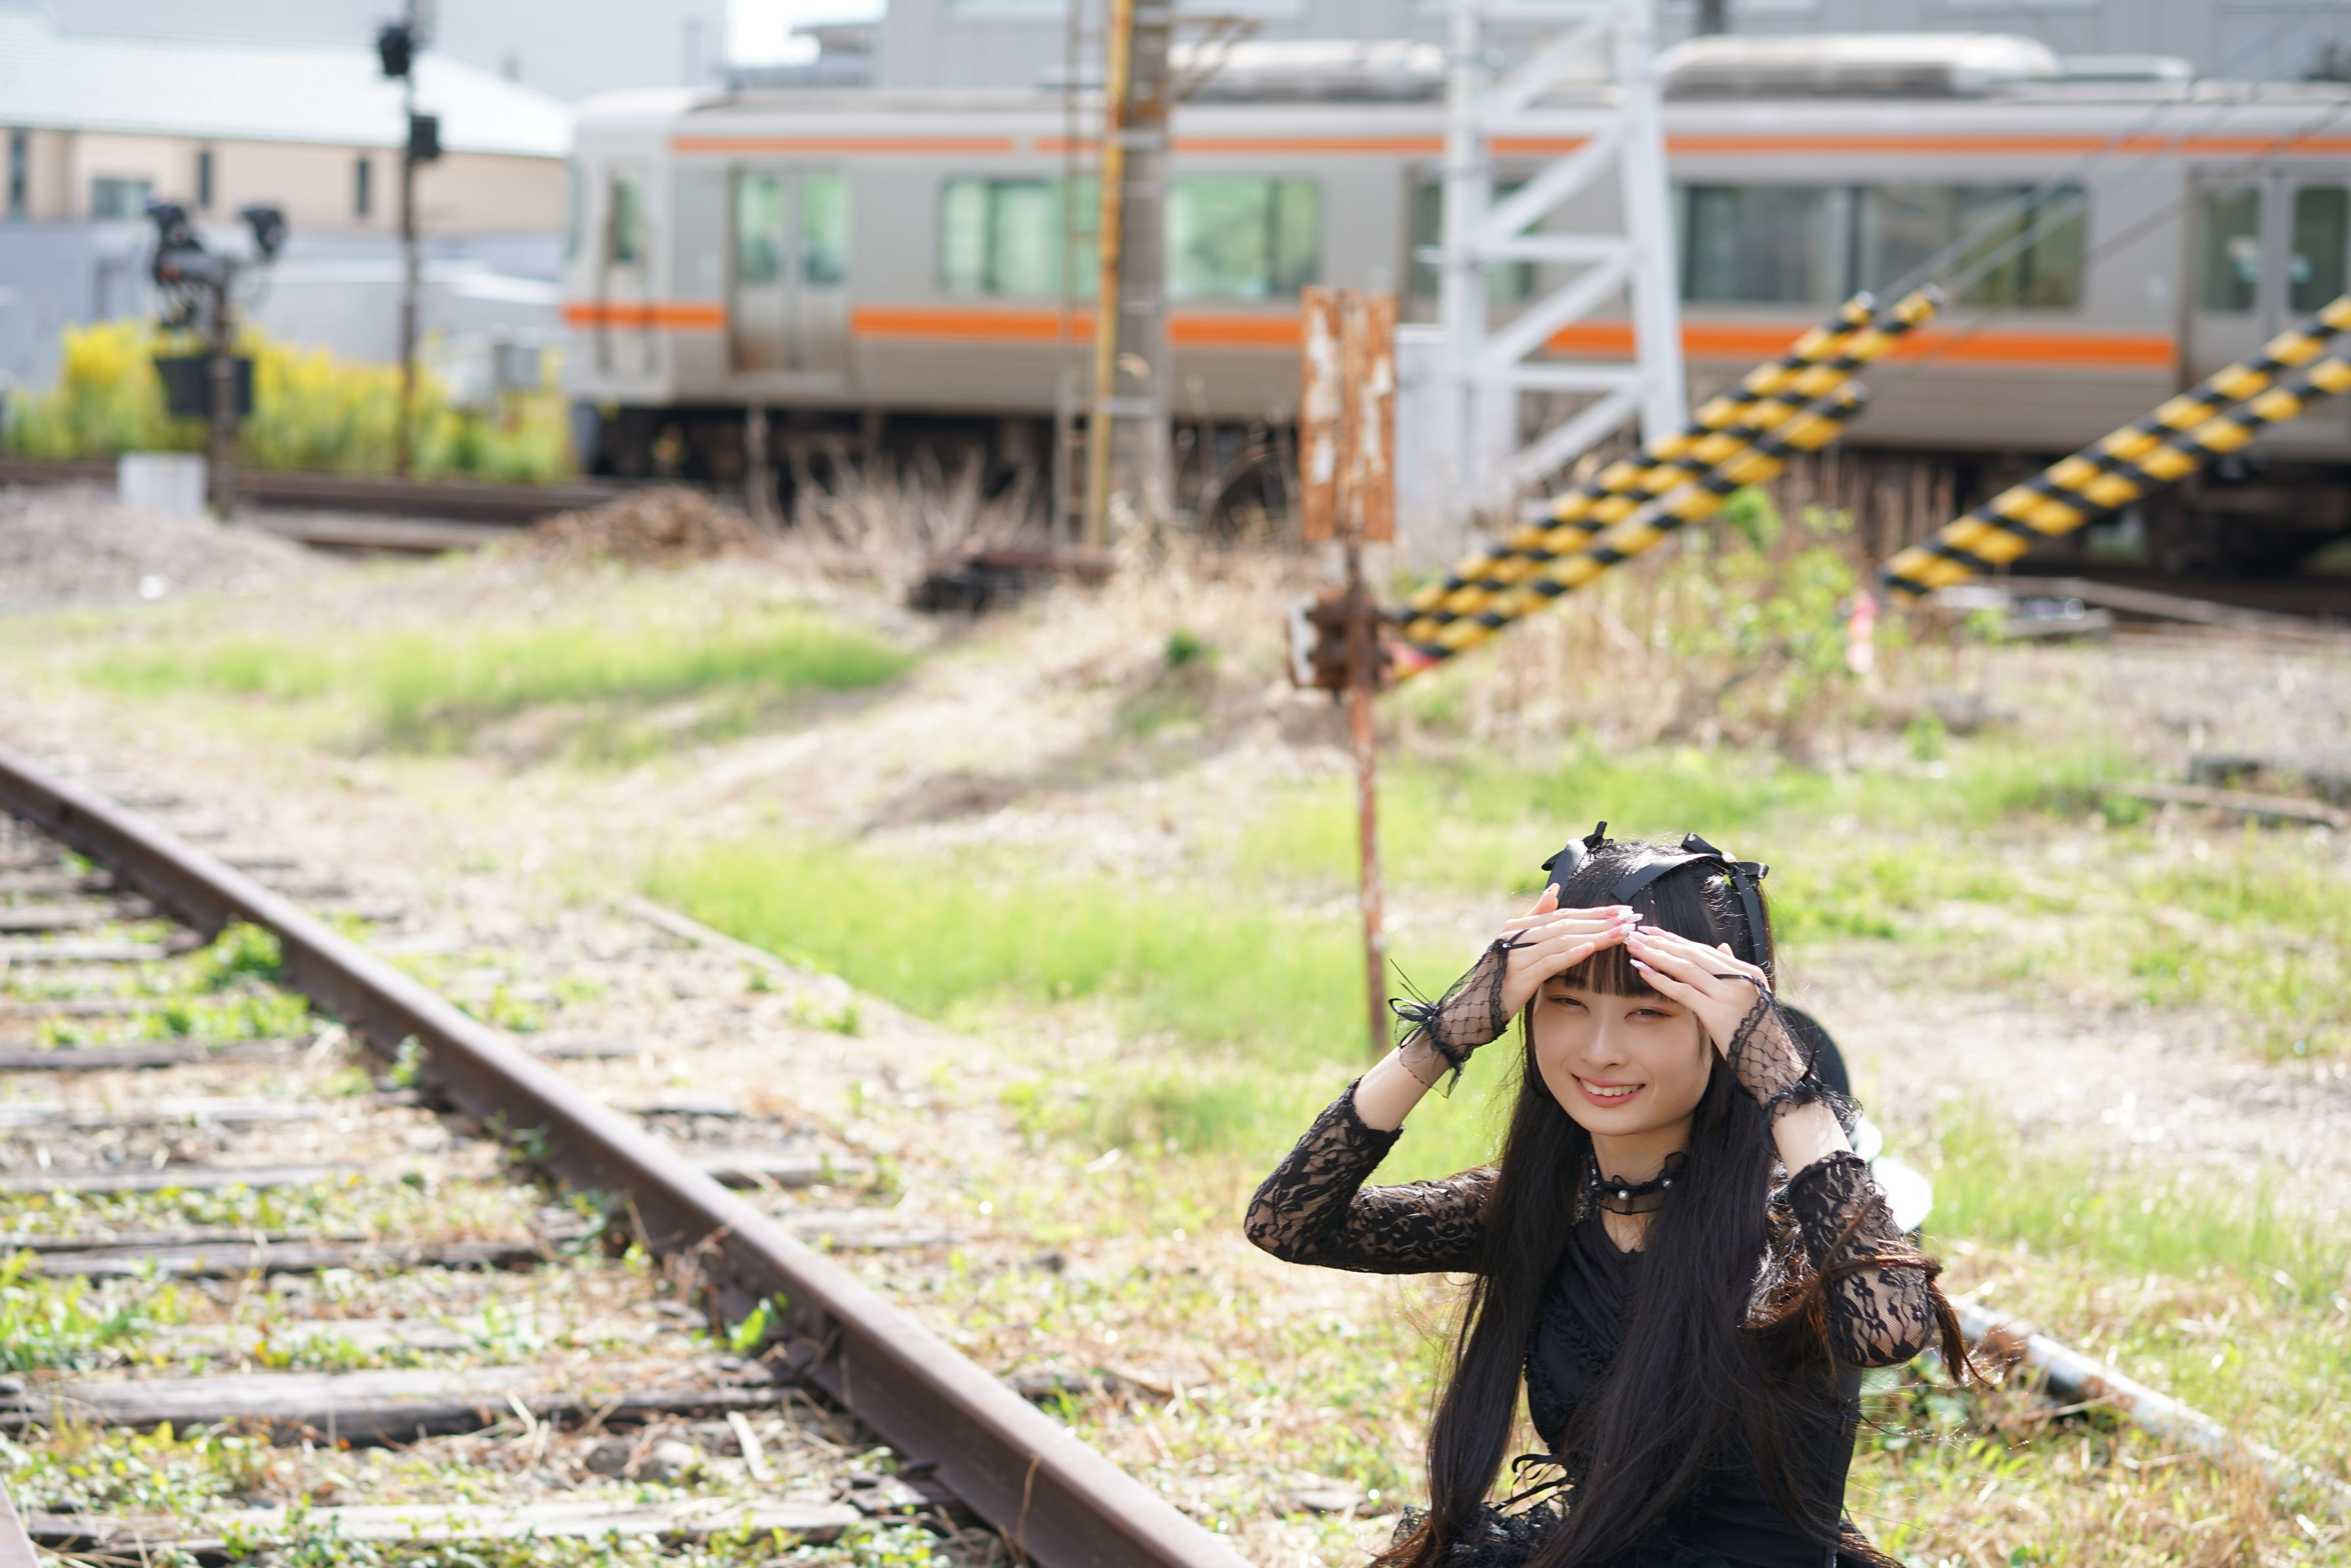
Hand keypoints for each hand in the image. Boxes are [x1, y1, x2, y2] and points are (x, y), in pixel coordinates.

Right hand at [1388, 888, 1636, 1087]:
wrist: (1469, 1013)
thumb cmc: (1496, 983)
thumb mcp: (1517, 948)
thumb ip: (1534, 919)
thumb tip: (1554, 891)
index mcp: (1518, 927)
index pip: (1564, 915)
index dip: (1595, 911)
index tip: (1623, 910)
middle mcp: (1515, 936)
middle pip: (1567, 923)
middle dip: (1602, 919)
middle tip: (1632, 917)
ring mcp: (1516, 955)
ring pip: (1563, 939)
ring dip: (1595, 933)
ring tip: (1622, 932)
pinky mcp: (1518, 976)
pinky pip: (1550, 960)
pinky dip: (1572, 952)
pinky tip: (1593, 947)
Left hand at [1622, 925, 1770, 1057]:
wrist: (1773, 1062)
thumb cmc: (1758, 1031)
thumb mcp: (1750, 995)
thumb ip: (1734, 970)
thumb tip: (1722, 946)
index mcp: (1747, 971)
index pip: (1704, 949)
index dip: (1675, 938)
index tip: (1652, 930)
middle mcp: (1738, 978)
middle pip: (1692, 953)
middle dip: (1661, 942)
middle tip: (1635, 933)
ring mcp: (1728, 995)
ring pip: (1685, 968)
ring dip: (1655, 955)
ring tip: (1633, 948)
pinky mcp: (1717, 1013)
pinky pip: (1684, 992)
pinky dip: (1661, 980)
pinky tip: (1643, 971)